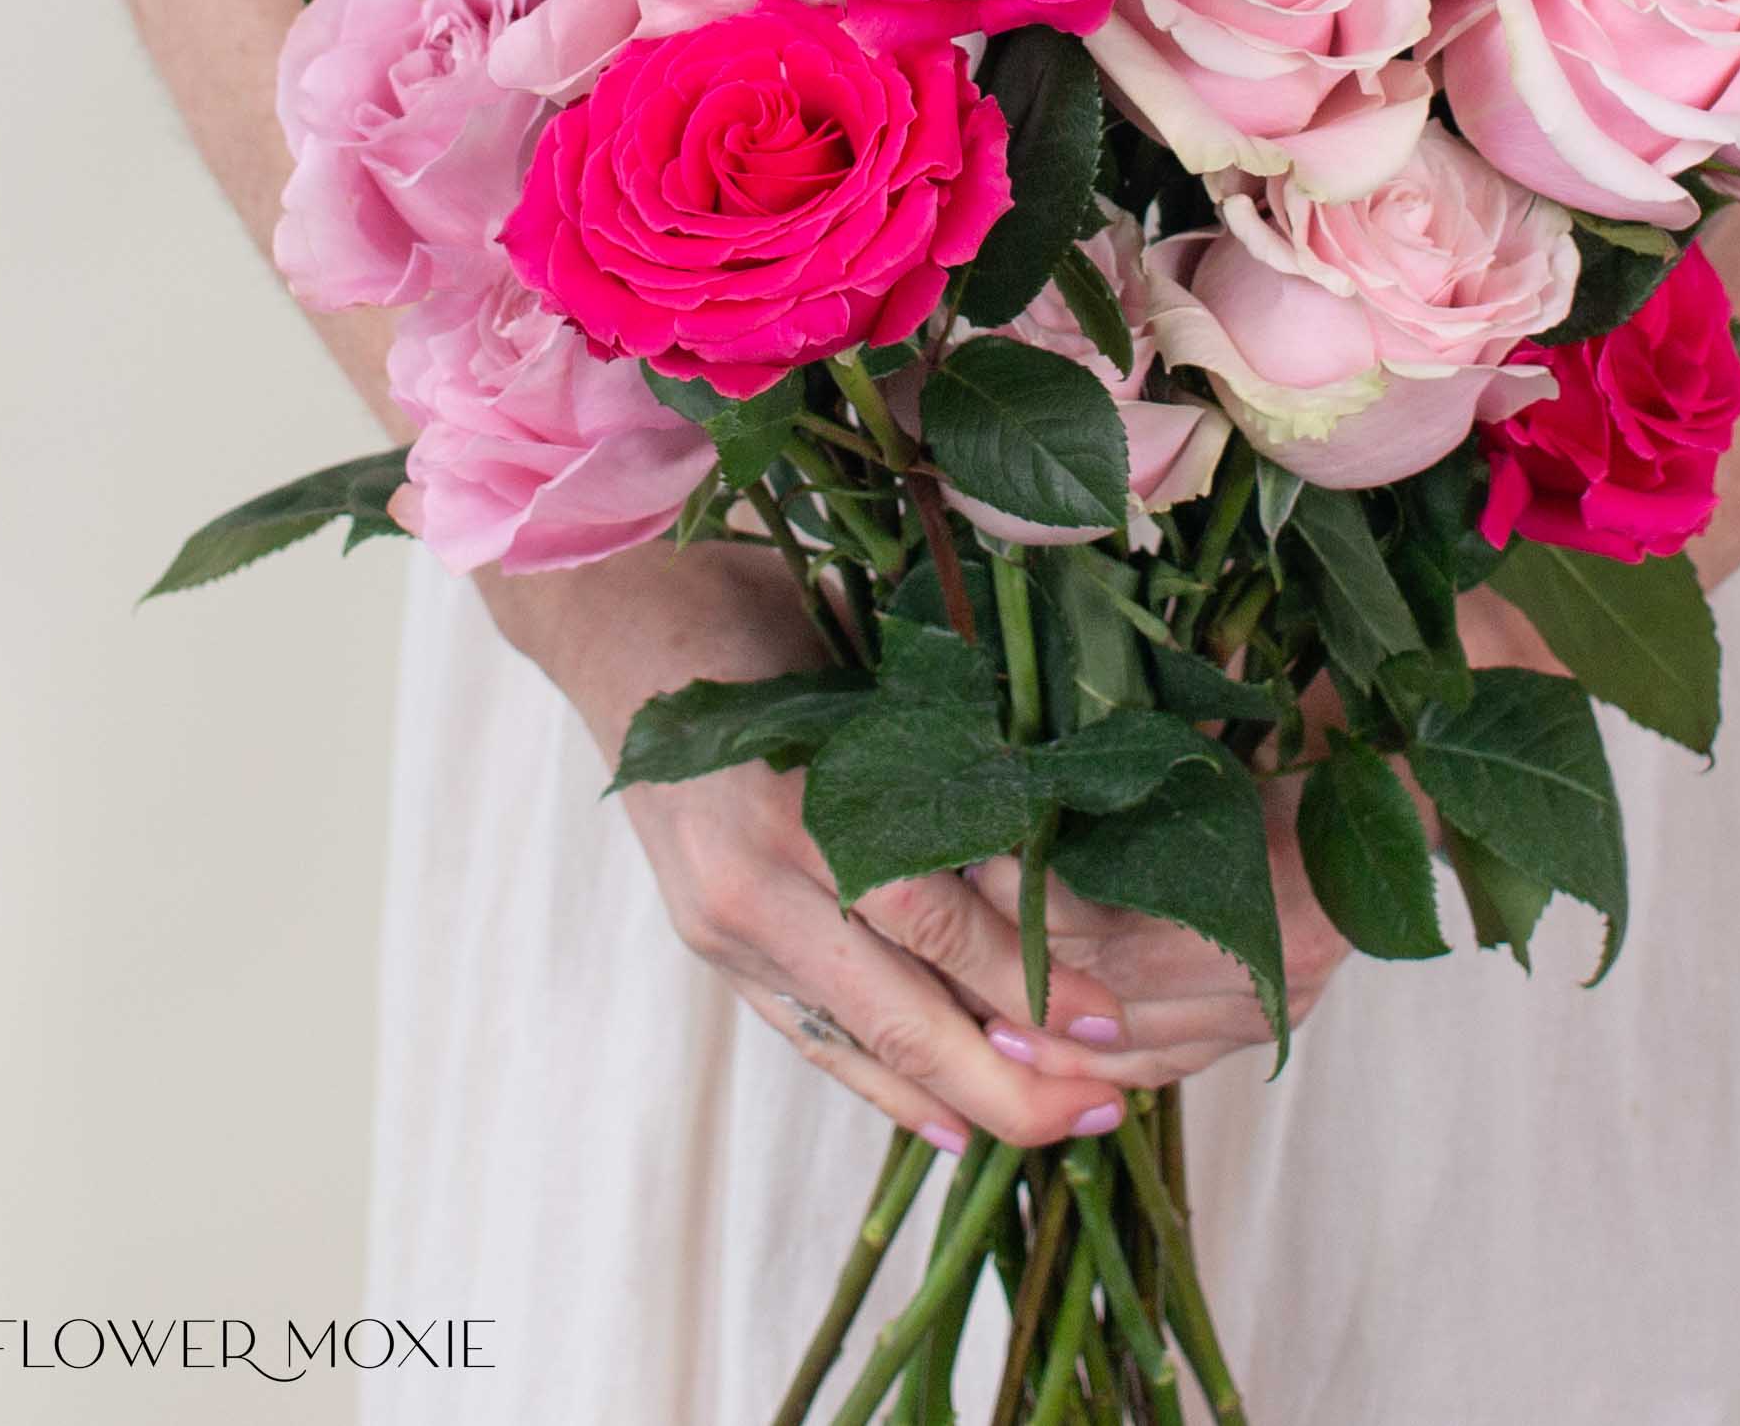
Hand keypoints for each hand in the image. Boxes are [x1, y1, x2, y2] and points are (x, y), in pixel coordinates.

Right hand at [481, 541, 1137, 1149]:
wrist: (630, 619)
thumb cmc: (770, 611)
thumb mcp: (870, 664)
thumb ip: (949, 751)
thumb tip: (1065, 832)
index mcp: (804, 801)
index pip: (930, 920)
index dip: (1025, 977)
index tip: (1109, 1018)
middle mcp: (757, 880)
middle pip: (897, 1010)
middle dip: (1009, 1075)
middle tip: (1107, 1104)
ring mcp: (726, 922)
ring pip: (857, 1043)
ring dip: (960, 1097)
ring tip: (1055, 1127)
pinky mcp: (713, 944)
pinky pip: (810, 1036)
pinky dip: (881, 1088)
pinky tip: (949, 1126)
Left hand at [964, 766, 1350, 1091]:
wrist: (1373, 795)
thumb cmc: (1281, 746)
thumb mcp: (1212, 740)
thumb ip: (1138, 764)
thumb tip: (1030, 768)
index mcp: (1268, 876)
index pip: (1113, 921)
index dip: (1032, 905)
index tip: (973, 874)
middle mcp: (1276, 959)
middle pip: (1116, 990)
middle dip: (1023, 980)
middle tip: (948, 957)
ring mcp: (1274, 1005)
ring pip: (1134, 1047)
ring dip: (1048, 1042)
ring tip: (973, 1023)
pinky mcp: (1264, 1030)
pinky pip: (1164, 1068)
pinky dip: (1096, 1070)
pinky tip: (1037, 1060)